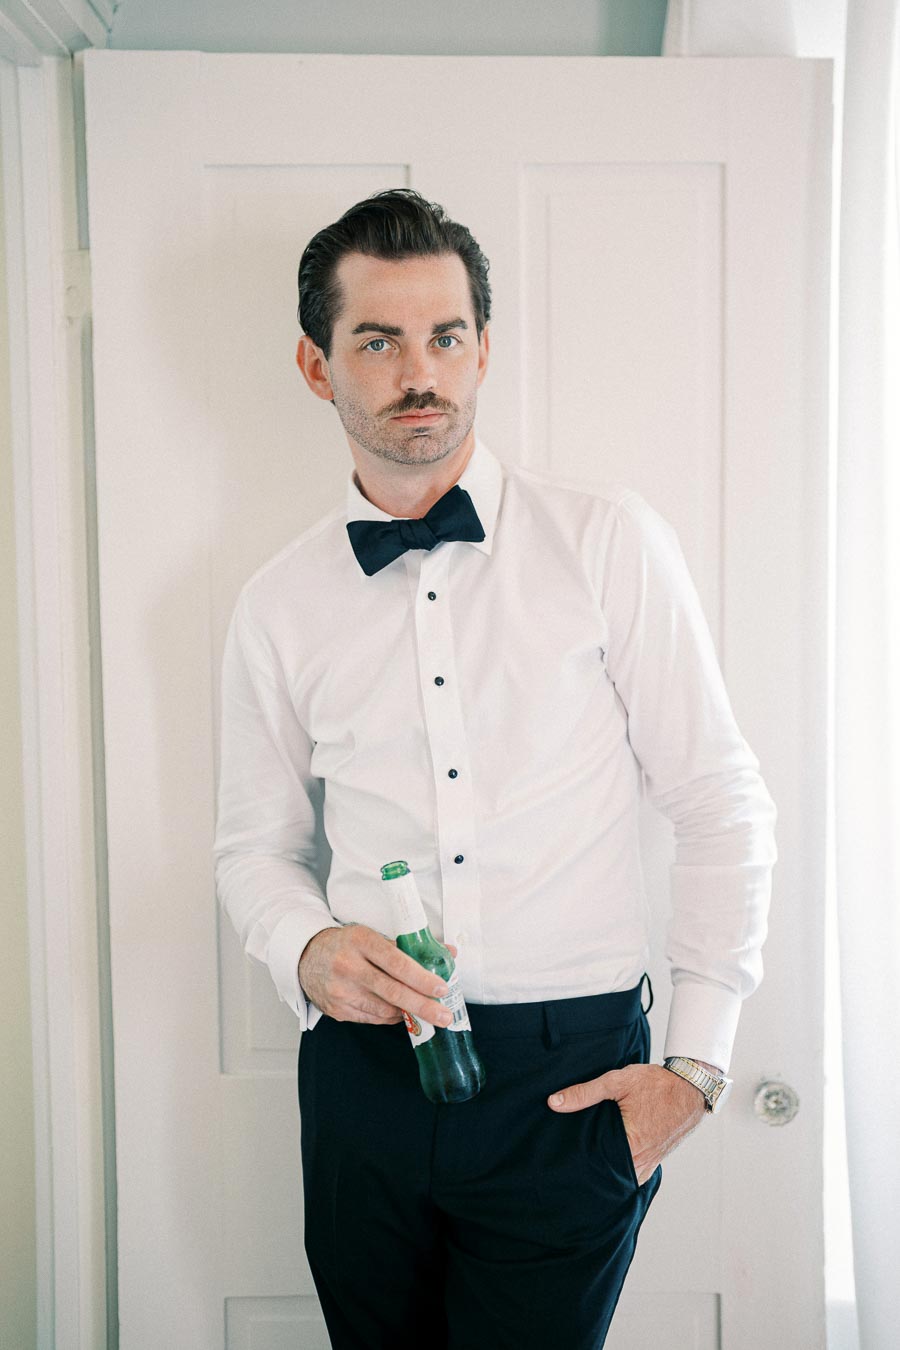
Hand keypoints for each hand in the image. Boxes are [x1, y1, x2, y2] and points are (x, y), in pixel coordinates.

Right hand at [298, 924, 456, 1027]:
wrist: (307, 957)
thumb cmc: (347, 945)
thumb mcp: (372, 936)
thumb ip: (408, 947)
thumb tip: (448, 953)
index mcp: (361, 941)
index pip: (396, 962)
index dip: (421, 978)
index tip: (441, 988)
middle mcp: (349, 966)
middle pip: (393, 991)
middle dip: (423, 1006)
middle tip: (444, 1015)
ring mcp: (341, 991)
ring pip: (384, 1009)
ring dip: (409, 1013)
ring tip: (428, 1013)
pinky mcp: (337, 1010)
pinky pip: (373, 1018)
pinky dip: (391, 1016)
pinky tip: (401, 1012)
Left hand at [548, 1062, 708, 1184]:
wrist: (690, 1086)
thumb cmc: (656, 1084)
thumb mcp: (617, 1082)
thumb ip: (584, 1093)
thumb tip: (554, 1102)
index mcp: (632, 1144)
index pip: (597, 1164)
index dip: (579, 1162)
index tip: (564, 1159)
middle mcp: (642, 1159)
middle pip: (609, 1174)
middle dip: (591, 1169)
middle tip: (570, 1163)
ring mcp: (651, 1162)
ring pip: (622, 1176)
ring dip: (608, 1170)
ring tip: (587, 1163)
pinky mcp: (656, 1160)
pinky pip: (635, 1173)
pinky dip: (622, 1169)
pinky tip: (609, 1161)